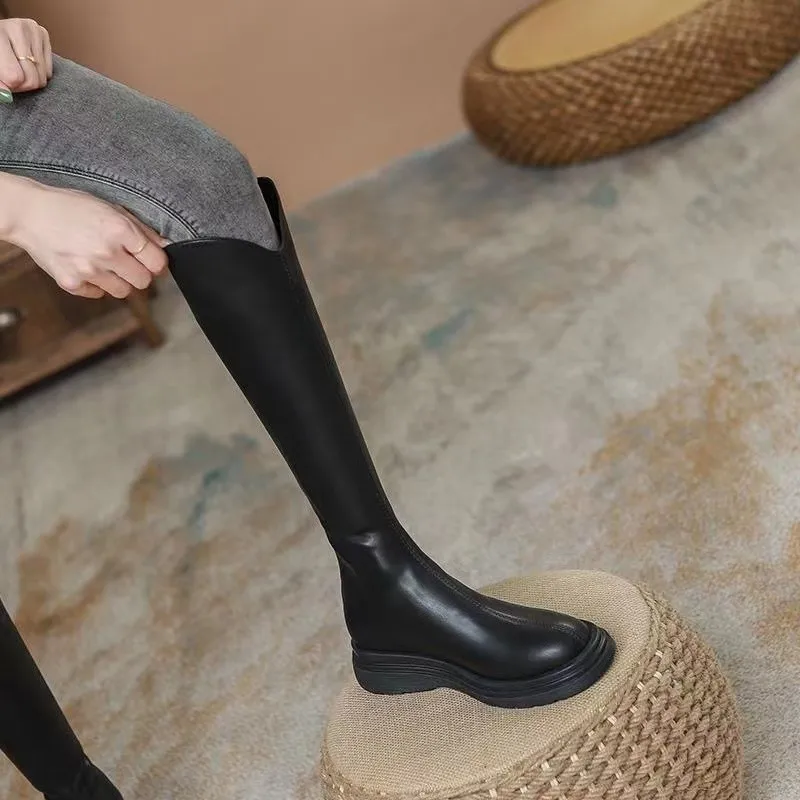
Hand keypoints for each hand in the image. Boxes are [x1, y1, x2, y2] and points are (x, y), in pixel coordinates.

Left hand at [0, 18, 52, 99]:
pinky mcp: (43, 34)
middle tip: (12, 77)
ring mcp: (33, 30)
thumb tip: (6, 96)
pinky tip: (28, 63)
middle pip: (32, 79)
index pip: (15, 76)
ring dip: (32, 80)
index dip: (11, 85)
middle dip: (22, 84)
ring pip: (42, 77)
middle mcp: (17, 29)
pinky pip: (49, 70)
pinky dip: (40, 72)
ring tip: (19, 69)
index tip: (5, 81)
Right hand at [6, 178, 169, 298]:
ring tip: (106, 264)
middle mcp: (106, 252)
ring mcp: (88, 270)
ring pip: (124, 291)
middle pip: (144, 281)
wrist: (28, 213)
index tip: (150, 260)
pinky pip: (99, 294)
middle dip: (139, 272)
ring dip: (119, 280)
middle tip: (127, 262)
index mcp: (119, 230)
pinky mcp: (72, 283)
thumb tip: (165, 247)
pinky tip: (87, 267)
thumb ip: (141, 230)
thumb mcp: (111, 208)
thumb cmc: (70, 207)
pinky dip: (97, 285)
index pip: (157, 262)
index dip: (156, 262)